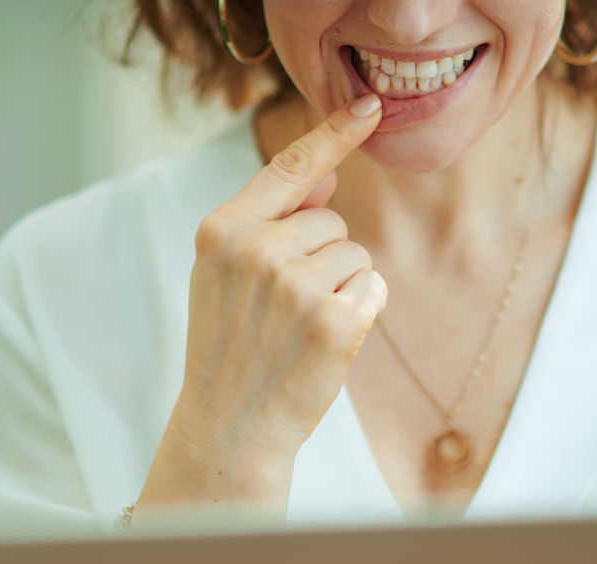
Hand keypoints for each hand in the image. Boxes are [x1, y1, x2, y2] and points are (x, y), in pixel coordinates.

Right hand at [137, 94, 384, 521]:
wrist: (230, 423)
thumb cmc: (231, 346)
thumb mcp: (226, 275)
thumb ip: (271, 221)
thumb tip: (326, 174)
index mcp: (222, 230)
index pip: (288, 166)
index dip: (334, 134)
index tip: (369, 107)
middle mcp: (257, 249)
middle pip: (332, 220)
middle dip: (323, 257)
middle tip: (285, 309)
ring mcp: (296, 284)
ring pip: (356, 254)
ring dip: (342, 286)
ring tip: (300, 326)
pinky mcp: (335, 319)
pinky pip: (374, 286)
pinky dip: (362, 311)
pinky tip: (326, 341)